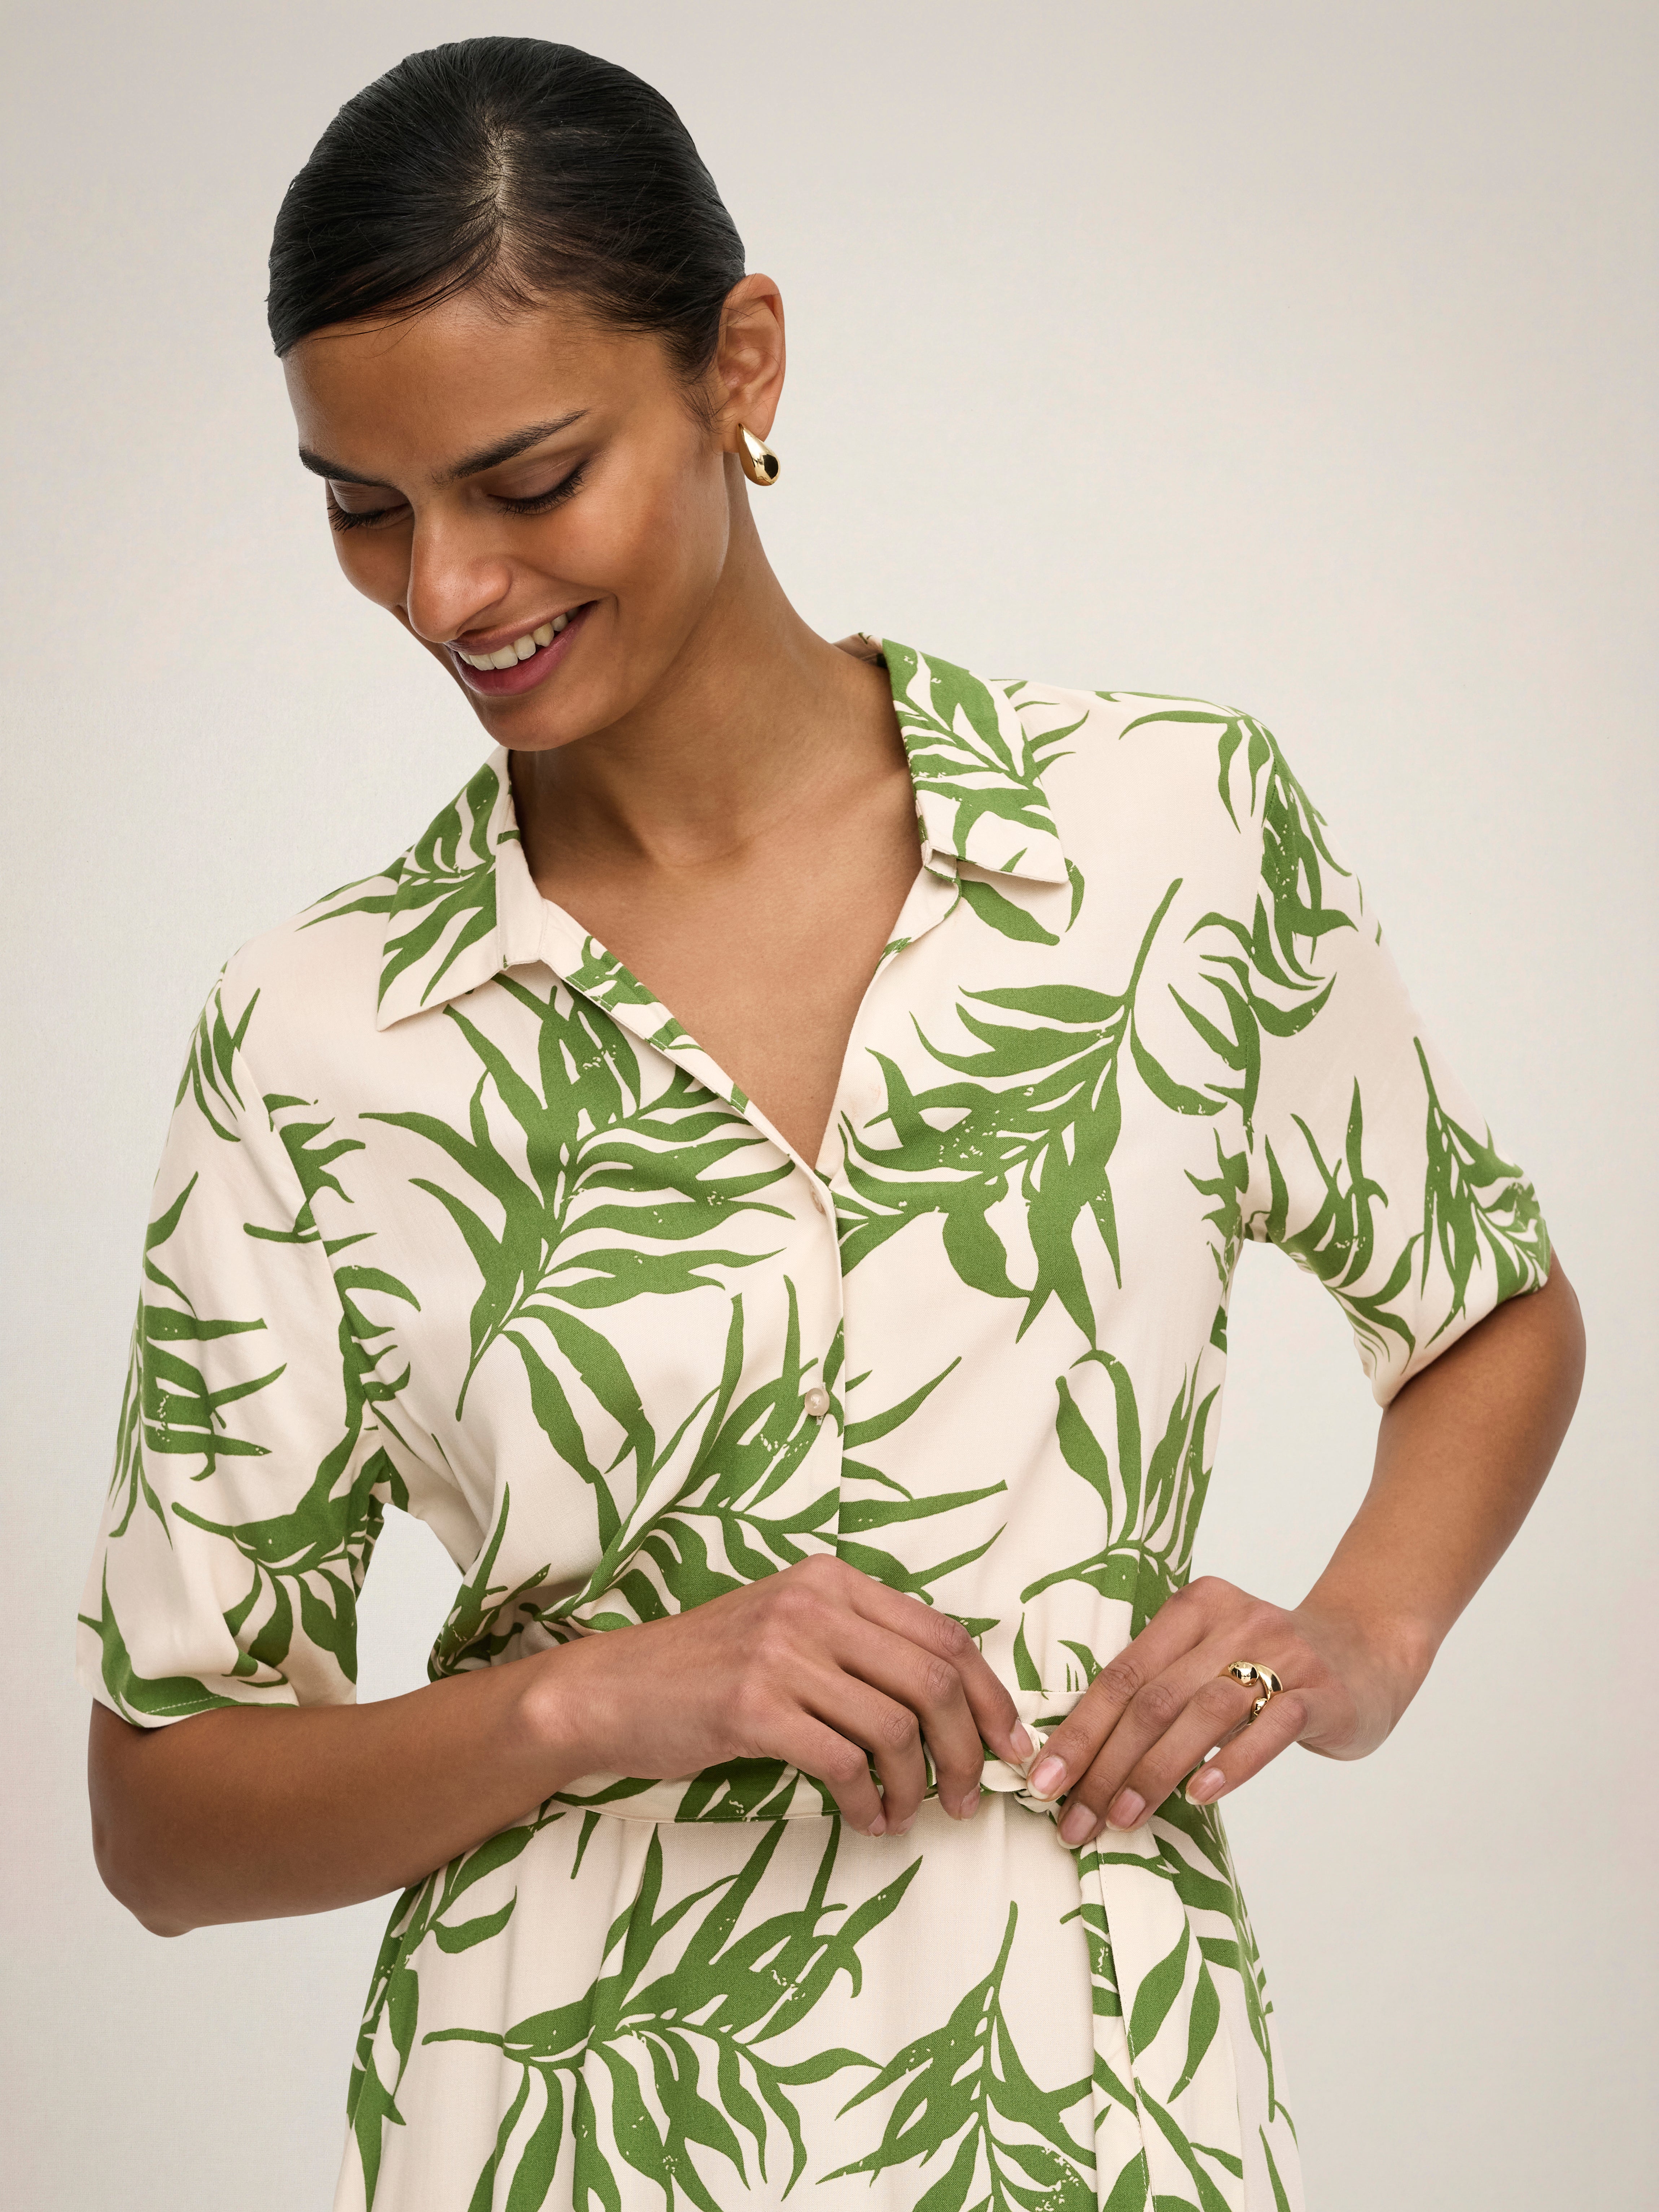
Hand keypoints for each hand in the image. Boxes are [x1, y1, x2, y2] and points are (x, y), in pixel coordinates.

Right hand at [531, 1555, 1032, 1837]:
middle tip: (969, 1798)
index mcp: (832, 1581)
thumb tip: (952, 1701)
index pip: (945, 1634)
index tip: (1009, 1745)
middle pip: (934, 1680)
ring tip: (908, 1814)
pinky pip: (844, 1763)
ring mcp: (782, 1653)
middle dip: (967, 1749)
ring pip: (896, 1726)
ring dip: (917, 1785)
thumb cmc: (707, 1669)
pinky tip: (866, 1819)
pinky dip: (869, 1801)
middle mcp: (813, 1605)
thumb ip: (861, 1647)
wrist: (613, 1690)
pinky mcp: (753, 1706)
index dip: (990, 1695)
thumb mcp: (791, 1630)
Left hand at [1023, 1576, 1407, 1846]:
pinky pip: (1269, 1725)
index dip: (1079, 1729)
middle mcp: (1233, 1623)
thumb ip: (1158, 1690)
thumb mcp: (1208, 1658)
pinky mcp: (1321, 1690)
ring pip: (1202, 1714)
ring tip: (1120, 1818)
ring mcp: (1281, 1654)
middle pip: (1153, 1698)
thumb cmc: (1269, 1666)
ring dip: (1154, 1771)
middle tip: (1074, 1819)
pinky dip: (1231, 1761)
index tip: (1043, 1781)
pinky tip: (1200, 1795)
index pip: (1121, 1674)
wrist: (1367, 1648)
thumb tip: (1082, 1758)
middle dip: (1105, 1764)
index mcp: (1193, 1608)